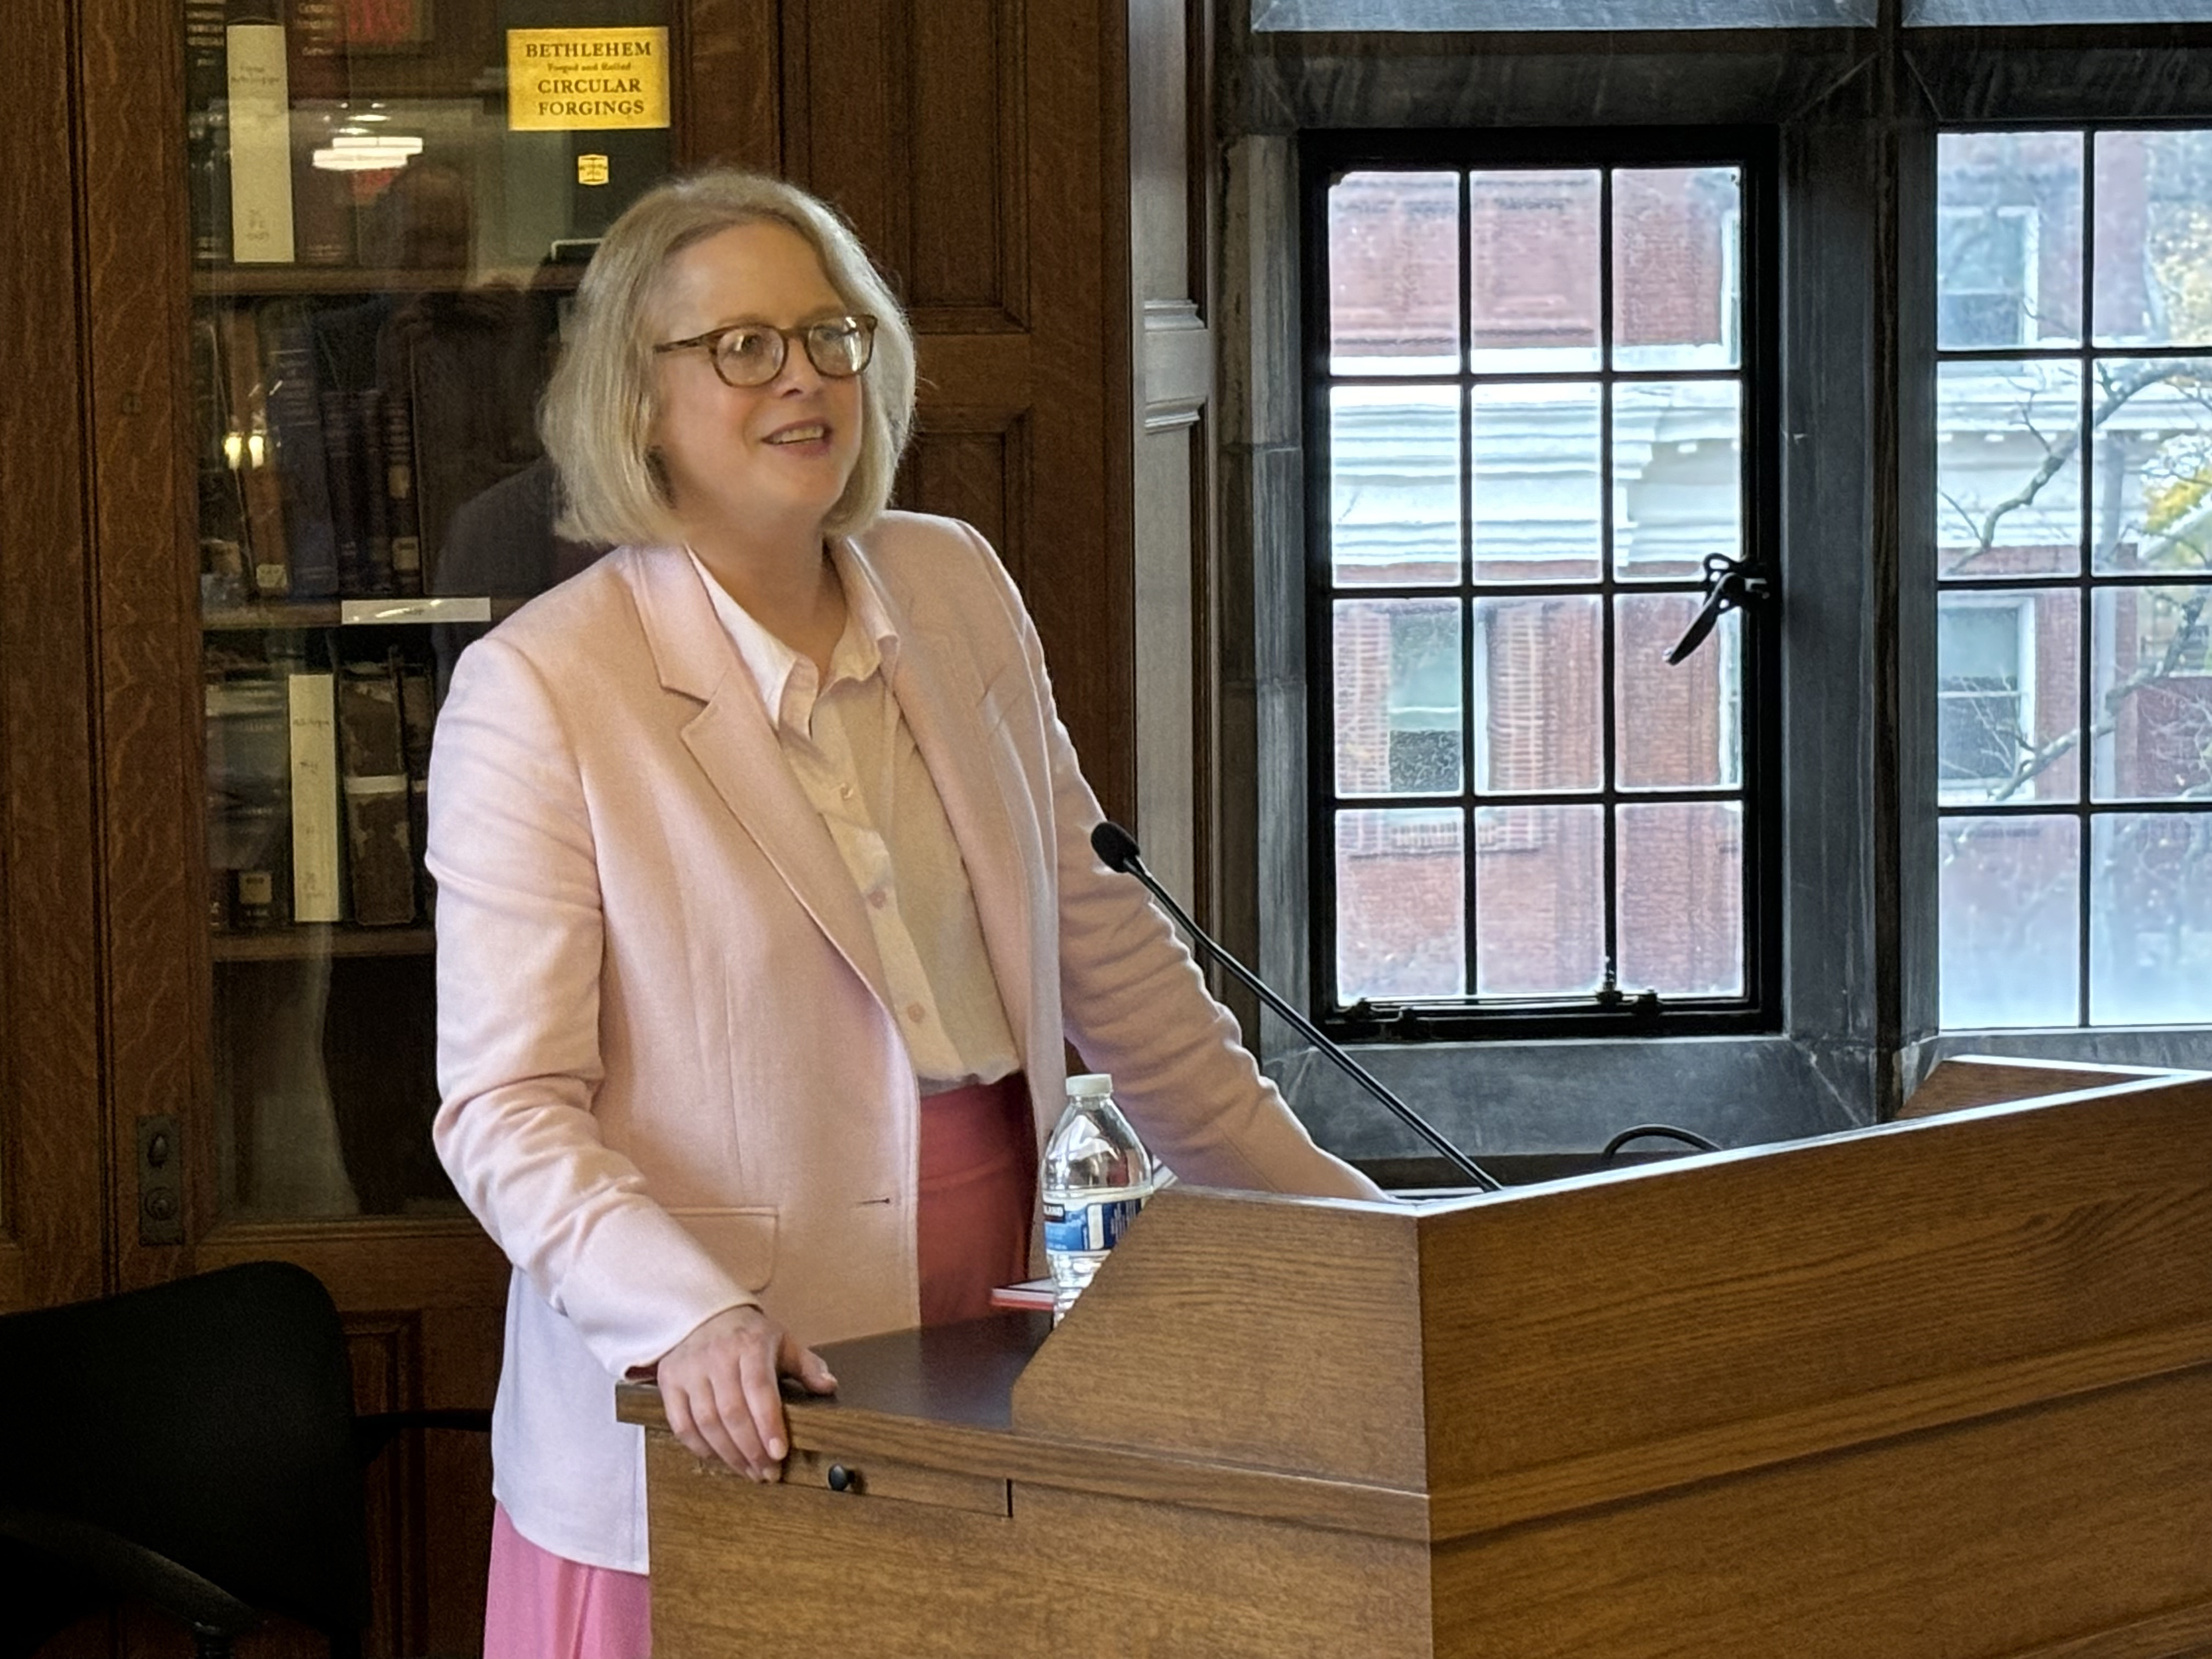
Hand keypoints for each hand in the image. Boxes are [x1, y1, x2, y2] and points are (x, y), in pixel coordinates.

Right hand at [654, 1304, 836, 1480]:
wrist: (703, 1316)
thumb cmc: (748, 1336)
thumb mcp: (782, 1342)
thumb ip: (808, 1366)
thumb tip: (829, 1386)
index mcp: (750, 1345)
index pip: (759, 1389)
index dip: (768, 1424)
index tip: (779, 1454)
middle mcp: (717, 1356)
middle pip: (732, 1412)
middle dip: (751, 1449)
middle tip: (767, 1473)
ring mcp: (690, 1369)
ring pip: (706, 1422)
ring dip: (729, 1455)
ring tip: (750, 1471)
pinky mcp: (669, 1382)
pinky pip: (682, 1424)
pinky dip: (700, 1448)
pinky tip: (720, 1458)